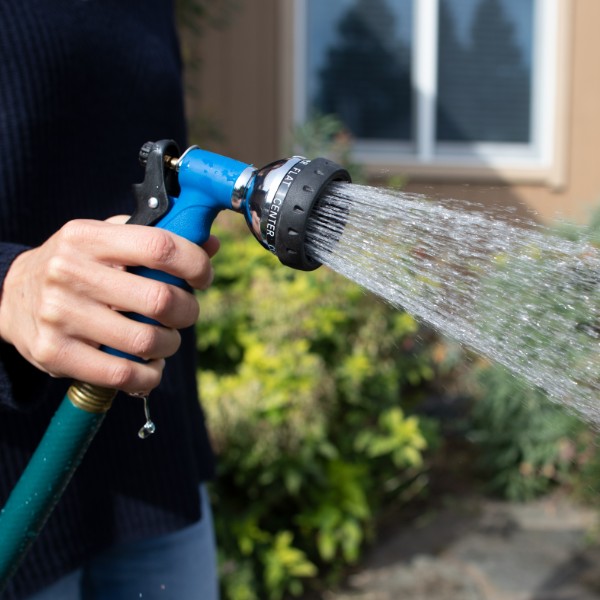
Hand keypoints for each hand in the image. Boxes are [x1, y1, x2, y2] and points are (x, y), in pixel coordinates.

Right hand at [0, 218, 219, 393]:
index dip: (195, 264)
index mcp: (88, 237)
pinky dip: (149, 375)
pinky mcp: (54, 353)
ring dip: (170, 344)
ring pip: (146, 340)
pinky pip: (123, 373)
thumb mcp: (106, 241)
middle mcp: (69, 272)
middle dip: (187, 311)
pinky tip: (150, 366)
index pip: (160, 246)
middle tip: (184, 313)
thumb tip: (209, 245)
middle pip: (159, 299)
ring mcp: (60, 315)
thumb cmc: (75, 266)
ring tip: (164, 339)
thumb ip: (155, 239)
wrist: (9, 297)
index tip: (202, 277)